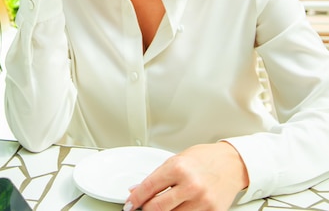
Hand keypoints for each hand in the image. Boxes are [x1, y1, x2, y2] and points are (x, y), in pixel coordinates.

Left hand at [123, 142, 248, 210]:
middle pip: (157, 207)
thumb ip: (158, 175)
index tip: (130, 204)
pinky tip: (179, 208)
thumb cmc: (206, 158)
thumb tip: (138, 189)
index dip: (135, 199)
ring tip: (162, 206)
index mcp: (179, 167)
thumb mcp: (178, 159)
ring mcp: (201, 201)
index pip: (149, 188)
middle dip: (146, 209)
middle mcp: (190, 185)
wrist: (232, 163)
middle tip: (142, 207)